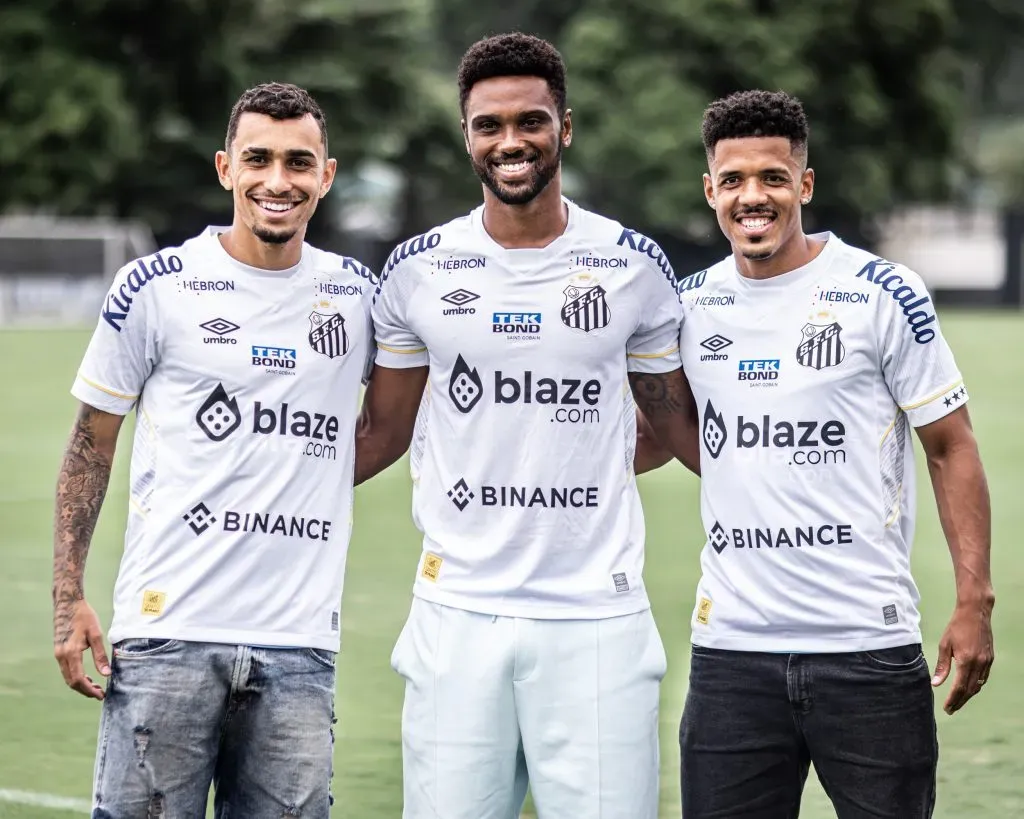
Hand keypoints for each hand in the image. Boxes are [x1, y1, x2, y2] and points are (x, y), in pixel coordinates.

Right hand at [54, 599, 109, 699]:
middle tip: (100, 694)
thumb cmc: (84, 616)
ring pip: (67, 677)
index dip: (89, 690)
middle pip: (71, 682)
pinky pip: (66, 669)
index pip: (79, 679)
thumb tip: (106, 674)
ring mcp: (58, 654)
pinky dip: (75, 676)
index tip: (101, 695)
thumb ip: (100, 655)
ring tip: (95, 687)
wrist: (67, 603)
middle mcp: (61, 656)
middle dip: (85, 690)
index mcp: (71, 653)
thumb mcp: (96, 634)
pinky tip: (87, 677)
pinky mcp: (58, 650)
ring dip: (80, 684)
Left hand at [931, 599, 993, 714]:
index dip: (953, 699)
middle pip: (970, 690)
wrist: (975, 613)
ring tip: (958, 701)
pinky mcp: (990, 658)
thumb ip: (942, 666)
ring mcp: (986, 662)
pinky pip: (983, 677)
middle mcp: (979, 664)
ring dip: (968, 695)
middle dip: (960, 701)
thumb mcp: (945, 645)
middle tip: (951, 709)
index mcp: (966, 661)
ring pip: (978, 685)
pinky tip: (969, 688)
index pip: (959, 687)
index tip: (946, 707)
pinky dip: (976, 686)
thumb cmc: (956, 627)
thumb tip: (936, 683)